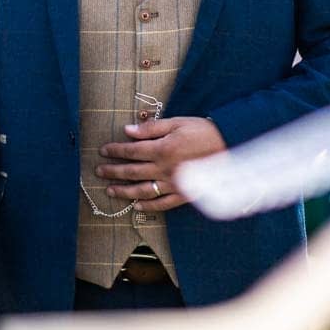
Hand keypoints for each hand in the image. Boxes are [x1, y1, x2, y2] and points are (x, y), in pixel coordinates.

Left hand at [96, 116, 226, 212]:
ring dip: (124, 191)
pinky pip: (163, 204)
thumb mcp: (177, 122)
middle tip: (99, 171)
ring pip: (143, 190)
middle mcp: (165, 169)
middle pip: (133, 172)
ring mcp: (174, 184)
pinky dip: (148, 206)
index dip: (115, 151)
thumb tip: (128, 130)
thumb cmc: (203, 131)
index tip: (103, 151)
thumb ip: (152, 128)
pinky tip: (136, 206)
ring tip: (110, 190)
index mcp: (162, 149)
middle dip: (113, 171)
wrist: (230, 145)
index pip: (131, 151)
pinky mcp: (184, 194)